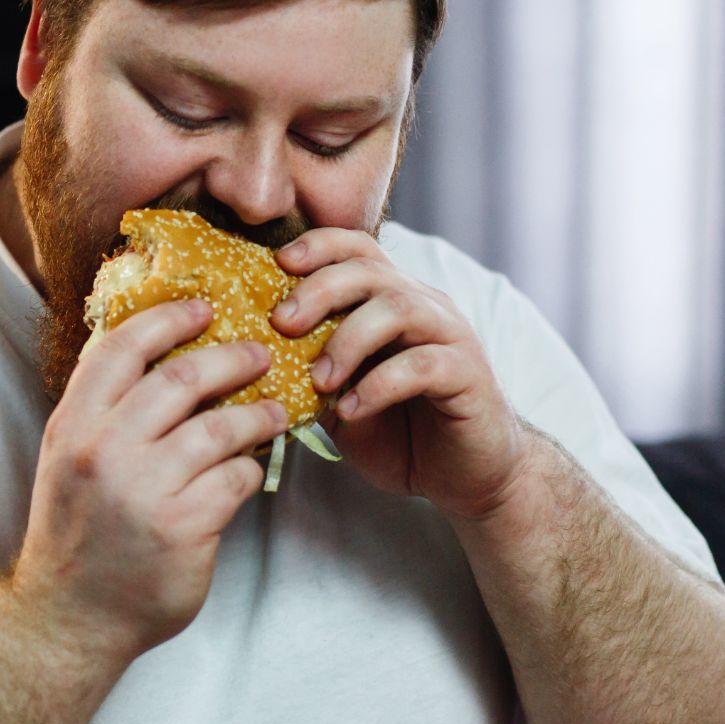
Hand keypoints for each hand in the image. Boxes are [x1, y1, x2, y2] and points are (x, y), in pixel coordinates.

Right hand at [11, 298, 286, 663]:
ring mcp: (145, 490)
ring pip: (219, 427)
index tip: (204, 307)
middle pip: (182, 378)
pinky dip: (250, 467)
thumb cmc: (76, 532)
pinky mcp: (183, 527)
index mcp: (73, 425)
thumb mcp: (69, 458)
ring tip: (275, 410)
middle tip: (260, 353)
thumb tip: (155, 349)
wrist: (69, 617)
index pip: (122, 347)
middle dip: (231, 358)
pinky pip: (235, 478)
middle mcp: (105, 450)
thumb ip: (103, 408)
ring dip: (257, 413)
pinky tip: (252, 467)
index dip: (169, 318)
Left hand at [270, 229, 532, 523]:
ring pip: (399, 308)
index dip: (319, 246)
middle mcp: (424, 307)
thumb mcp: (342, 401)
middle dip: (320, 289)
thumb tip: (255, 359)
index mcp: (393, 301)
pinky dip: (380, 385)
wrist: (466, 477)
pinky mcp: (468, 375)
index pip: (359, 250)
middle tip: (282, 323)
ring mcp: (450, 337)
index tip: (278, 263)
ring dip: (349, 338)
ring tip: (318, 379)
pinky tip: (352, 410)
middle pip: (371, 270)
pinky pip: (422, 365)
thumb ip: (311, 373)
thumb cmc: (401, 433)